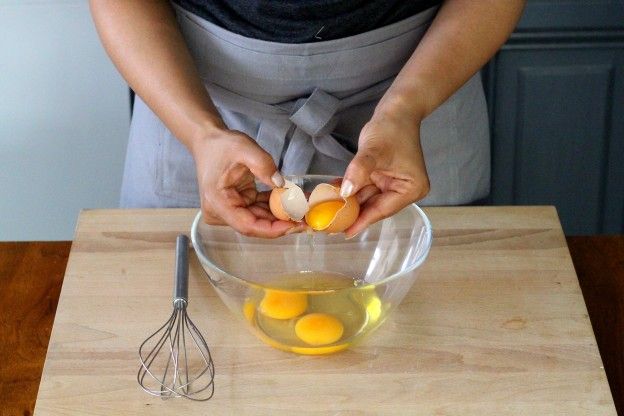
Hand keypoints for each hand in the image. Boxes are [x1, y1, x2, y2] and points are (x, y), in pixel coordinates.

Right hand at [191, 127, 302, 237]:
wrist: (208, 141)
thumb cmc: (221, 145)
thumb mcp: (244, 148)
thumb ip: (263, 165)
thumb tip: (282, 185)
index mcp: (218, 203)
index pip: (248, 226)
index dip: (273, 229)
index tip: (294, 224)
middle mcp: (221, 213)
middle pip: (256, 225)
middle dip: (283, 222)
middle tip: (308, 217)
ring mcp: (229, 211)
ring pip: (260, 219)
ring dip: (282, 215)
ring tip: (305, 208)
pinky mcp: (238, 206)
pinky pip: (259, 210)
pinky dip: (276, 206)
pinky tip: (294, 202)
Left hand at [340, 111, 429, 237]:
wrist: (396, 109)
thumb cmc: (391, 128)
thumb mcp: (374, 151)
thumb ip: (359, 172)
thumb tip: (344, 192)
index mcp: (411, 189)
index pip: (383, 209)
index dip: (363, 221)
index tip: (345, 233)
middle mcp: (404, 190)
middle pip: (375, 207)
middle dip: (353, 214)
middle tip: (330, 225)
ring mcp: (393, 184)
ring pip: (367, 199)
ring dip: (348, 203)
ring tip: (327, 212)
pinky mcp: (383, 177)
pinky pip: (364, 188)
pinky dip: (350, 190)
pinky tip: (332, 194)